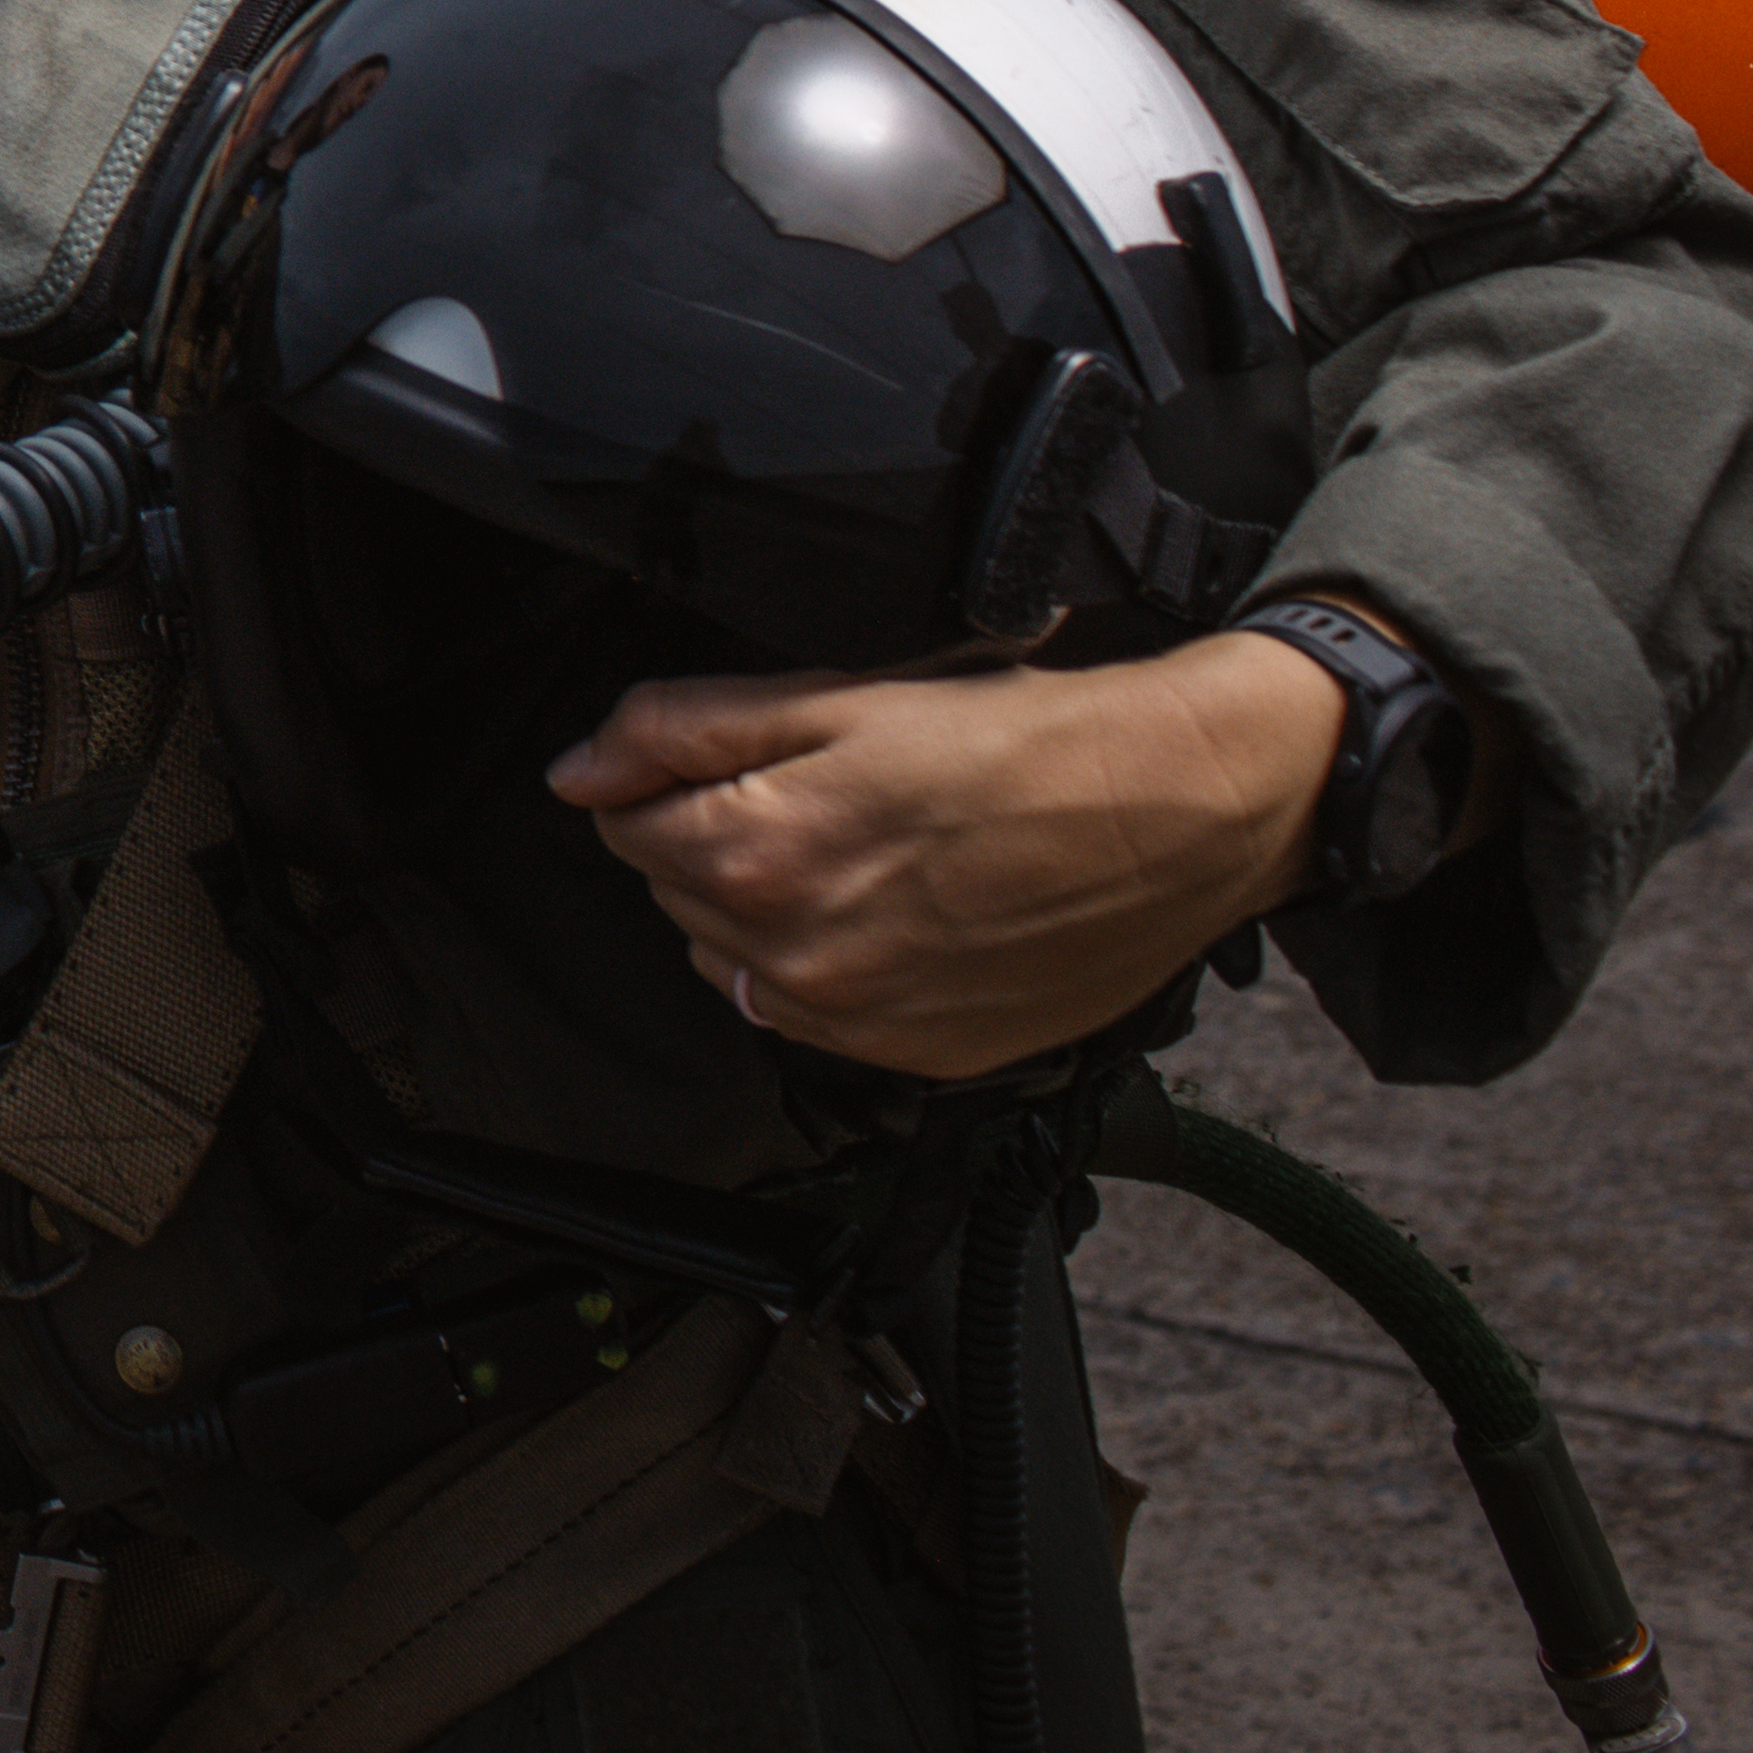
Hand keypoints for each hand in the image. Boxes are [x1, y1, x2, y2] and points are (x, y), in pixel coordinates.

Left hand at [547, 635, 1342, 1079]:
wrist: (1175, 810)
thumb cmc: (1021, 741)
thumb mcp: (837, 697)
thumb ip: (680, 728)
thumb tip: (576, 770)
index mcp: (755, 854)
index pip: (623, 822)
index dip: (671, 775)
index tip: (742, 754)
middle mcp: (791, 957)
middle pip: (676, 890)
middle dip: (719, 834)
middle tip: (826, 789)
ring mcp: (856, 1020)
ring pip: (735, 958)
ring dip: (768, 905)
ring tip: (869, 847)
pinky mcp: (916, 1056)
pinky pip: (812, 1015)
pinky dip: (830, 963)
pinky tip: (899, 910)